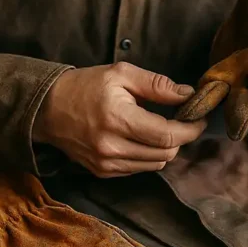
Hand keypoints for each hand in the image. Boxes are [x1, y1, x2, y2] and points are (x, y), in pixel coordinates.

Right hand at [33, 63, 207, 177]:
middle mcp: (112, 147)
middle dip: (180, 137)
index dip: (191, 129)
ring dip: (165, 148)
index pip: (168, 135)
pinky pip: (139, 169)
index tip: (200, 118)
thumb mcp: (121, 74)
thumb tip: (188, 94)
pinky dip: (148, 156)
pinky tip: (142, 138)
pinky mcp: (103, 172)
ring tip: (161, 128)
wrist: (47, 109)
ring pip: (155, 165)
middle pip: (166, 154)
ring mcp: (106, 164)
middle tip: (182, 120)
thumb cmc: (85, 86)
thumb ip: (157, 85)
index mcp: (118, 119)